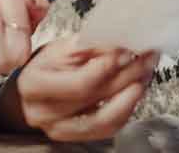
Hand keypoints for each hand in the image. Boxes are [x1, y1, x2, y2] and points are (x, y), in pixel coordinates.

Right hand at [0, 34, 158, 141]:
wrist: (31, 92)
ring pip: (106, 118)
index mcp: (35, 84)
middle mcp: (45, 112)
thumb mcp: (59, 48)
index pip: (80, 83)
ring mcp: (60, 129)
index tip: (125, 50)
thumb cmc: (45, 66)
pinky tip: (135, 90)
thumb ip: (87, 45)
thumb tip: (118, 41)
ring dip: (132, 94)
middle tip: (147, 56)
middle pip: (96, 97)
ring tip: (145, 73)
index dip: (107, 67)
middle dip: (127, 74)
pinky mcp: (76, 137)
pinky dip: (126, 109)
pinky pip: (108, 129)